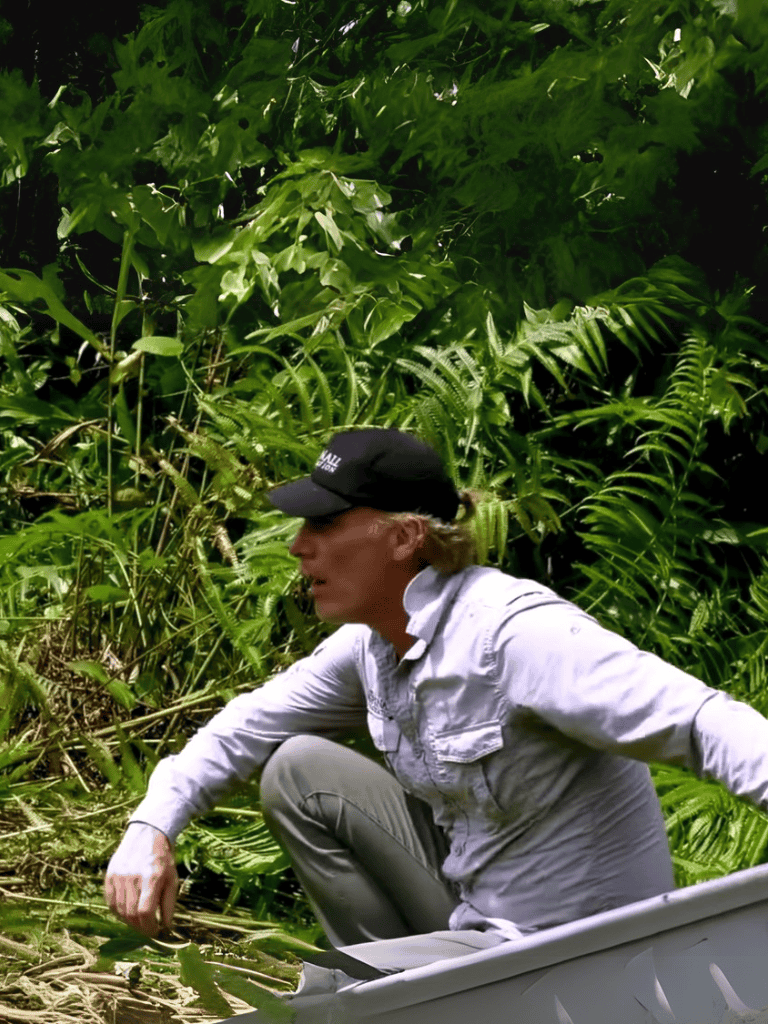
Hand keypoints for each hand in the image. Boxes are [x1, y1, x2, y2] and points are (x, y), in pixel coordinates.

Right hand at [104, 822, 177, 936]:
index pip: (145, 912)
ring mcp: (118, 877)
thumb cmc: (163, 859)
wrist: (147, 834)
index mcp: (151, 878)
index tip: (156, 932)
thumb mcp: (172, 879)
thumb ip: (169, 904)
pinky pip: (110, 902)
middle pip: (131, 914)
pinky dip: (118, 912)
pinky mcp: (109, 876)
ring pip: (120, 911)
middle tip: (148, 930)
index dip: (150, 927)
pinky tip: (127, 913)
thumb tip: (166, 927)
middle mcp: (132, 878)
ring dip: (129, 922)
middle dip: (140, 928)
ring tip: (139, 922)